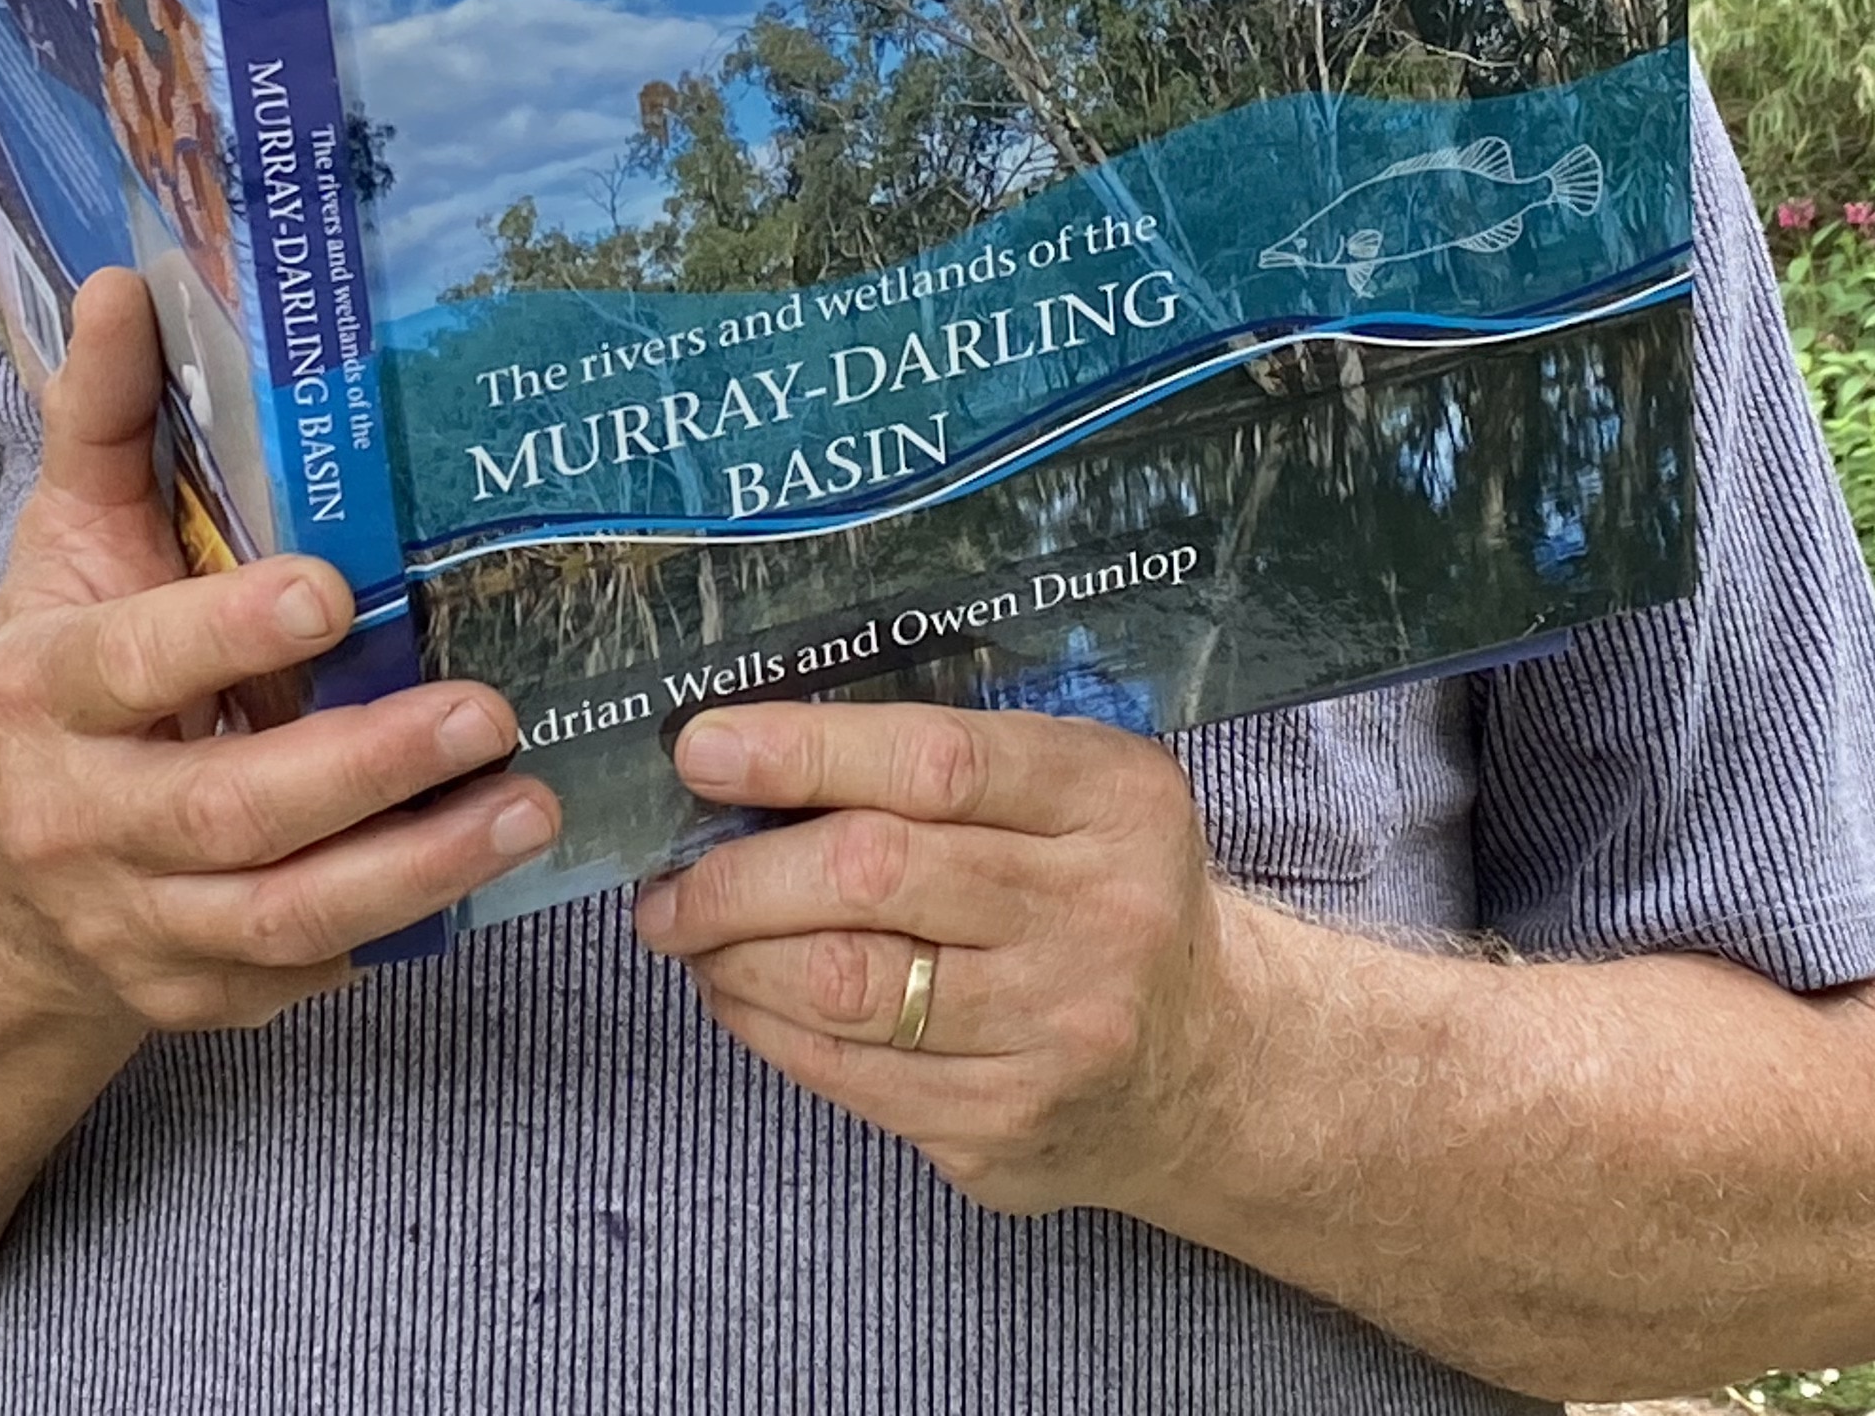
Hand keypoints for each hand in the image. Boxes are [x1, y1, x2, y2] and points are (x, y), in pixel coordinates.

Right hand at [0, 268, 556, 1036]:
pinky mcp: (198, 996)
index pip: (131, 667)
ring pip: (284, 916)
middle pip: (227, 813)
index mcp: (39, 695)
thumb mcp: (68, 547)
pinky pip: (306, 973)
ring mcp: (137, 926)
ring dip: (416, 868)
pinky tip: (481, 871)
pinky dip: (397, 929)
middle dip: (365, 768)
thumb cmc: (64, 683)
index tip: (333, 593)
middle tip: (490, 713)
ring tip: (527, 807)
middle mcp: (76, 822)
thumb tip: (131, 280)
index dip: (227, 635)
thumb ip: (109, 420)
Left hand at [630, 701, 1261, 1216]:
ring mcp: (1055, 1032)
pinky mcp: (1005, 1126)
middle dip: (738, 872)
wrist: (1206, 1067)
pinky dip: (766, 1027)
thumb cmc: (1104, 894)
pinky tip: (738, 993)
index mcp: (1113, 800)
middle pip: (875, 874)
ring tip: (688, 931)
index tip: (702, 749)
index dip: (804, 750)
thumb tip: (754, 754)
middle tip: (668, 876)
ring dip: (734, 954)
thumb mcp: (1079, 794)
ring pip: (847, 985)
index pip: (937, 760)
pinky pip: (849, 1074)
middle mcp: (1097, 914)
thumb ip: (949, 764)